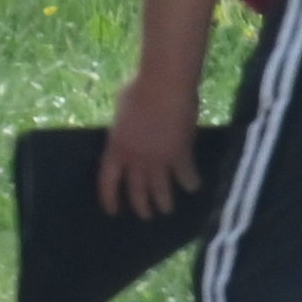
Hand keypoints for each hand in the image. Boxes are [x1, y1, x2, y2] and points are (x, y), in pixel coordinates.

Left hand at [101, 84, 200, 217]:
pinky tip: (193, 186)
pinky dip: (191, 183)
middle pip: (137, 192)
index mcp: (116, 148)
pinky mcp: (181, 157)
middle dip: (141, 207)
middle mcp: (135, 160)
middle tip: (146, 215)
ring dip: (165, 204)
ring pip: (162, 193)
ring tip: (166, 210)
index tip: (112, 211)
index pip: (107, 181)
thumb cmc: (139, 90)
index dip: (109, 199)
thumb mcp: (121, 112)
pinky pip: (187, 178)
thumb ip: (123, 129)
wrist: (164, 86)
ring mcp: (159, 161)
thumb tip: (126, 135)